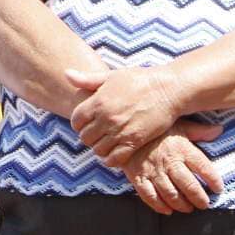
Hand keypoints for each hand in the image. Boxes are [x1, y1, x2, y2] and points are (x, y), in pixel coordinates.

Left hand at [67, 64, 185, 167]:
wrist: (168, 89)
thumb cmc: (140, 80)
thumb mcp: (112, 76)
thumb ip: (88, 79)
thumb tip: (66, 74)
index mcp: (98, 101)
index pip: (76, 121)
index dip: (80, 124)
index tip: (87, 123)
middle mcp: (107, 117)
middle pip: (85, 138)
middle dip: (89, 137)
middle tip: (98, 134)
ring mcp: (120, 131)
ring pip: (98, 150)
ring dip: (100, 148)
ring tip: (107, 143)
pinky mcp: (134, 141)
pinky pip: (114, 159)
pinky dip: (111, 159)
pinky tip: (115, 153)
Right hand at [124, 122, 224, 214]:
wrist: (127, 131)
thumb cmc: (157, 131)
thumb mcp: (180, 126)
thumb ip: (199, 131)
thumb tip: (219, 130)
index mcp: (181, 148)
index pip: (203, 166)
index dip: (213, 179)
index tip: (219, 188)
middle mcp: (169, 162)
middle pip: (188, 185)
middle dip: (199, 198)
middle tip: (204, 204)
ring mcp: (153, 171)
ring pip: (170, 194)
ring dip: (182, 205)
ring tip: (188, 209)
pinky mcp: (139, 178)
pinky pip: (149, 196)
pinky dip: (159, 206)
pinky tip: (167, 210)